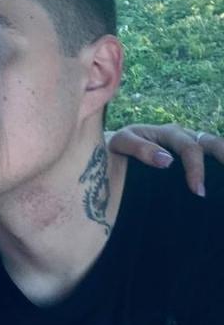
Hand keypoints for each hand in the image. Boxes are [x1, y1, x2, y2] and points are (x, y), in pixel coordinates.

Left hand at [107, 124, 223, 195]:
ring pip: (214, 148)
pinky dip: (215, 169)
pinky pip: (208, 161)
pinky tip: (217, 185)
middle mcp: (184, 137)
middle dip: (223, 157)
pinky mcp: (188, 160)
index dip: (196, 168)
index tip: (197, 191)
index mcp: (168, 133)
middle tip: (219, 188)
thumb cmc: (116, 147)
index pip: (190, 147)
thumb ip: (140, 149)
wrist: (112, 150)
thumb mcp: (121, 143)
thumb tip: (167, 161)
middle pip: (212, 143)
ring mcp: (190, 146)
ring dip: (221, 159)